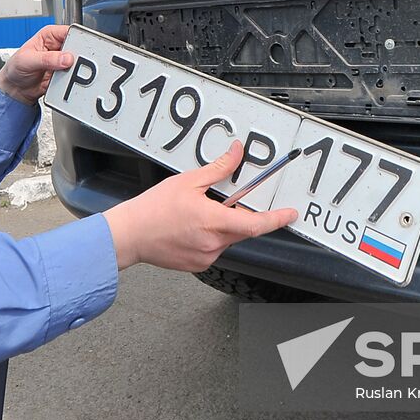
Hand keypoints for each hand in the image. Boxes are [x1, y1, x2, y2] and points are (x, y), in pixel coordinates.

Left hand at [0, 25, 74, 104]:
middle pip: (78, 46)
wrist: (16, 89)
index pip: (68, 31)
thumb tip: (66, 58)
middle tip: (73, 63)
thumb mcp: (27, 60)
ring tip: (67, 73)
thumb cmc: (15, 69)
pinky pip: (76, 75)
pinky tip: (67, 80)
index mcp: (49, 35)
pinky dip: (74, 78)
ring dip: (76, 68)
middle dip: (78, 55)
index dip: (76, 38)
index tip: (77, 49)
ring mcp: (63, 60)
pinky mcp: (65, 73)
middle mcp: (58, 46)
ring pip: (79, 61)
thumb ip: (47, 58)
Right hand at [101, 141, 298, 271]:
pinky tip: (190, 228)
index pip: (256, 224)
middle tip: (221, 204)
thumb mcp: (188, 181)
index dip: (277, 219)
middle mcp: (213, 243)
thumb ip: (218, 169)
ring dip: (221, 226)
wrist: (130, 235)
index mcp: (213, 221)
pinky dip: (209, 237)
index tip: (289, 214)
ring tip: (195, 216)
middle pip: (242, 230)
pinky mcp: (198, 265)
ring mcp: (206, 256)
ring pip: (227, 239)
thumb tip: (236, 153)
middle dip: (238, 216)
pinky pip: (214, 248)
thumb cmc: (153, 209)